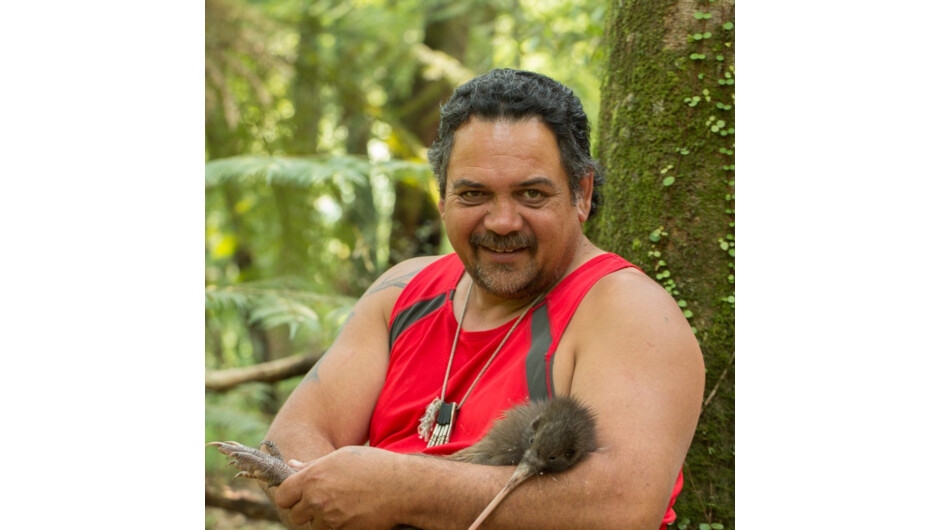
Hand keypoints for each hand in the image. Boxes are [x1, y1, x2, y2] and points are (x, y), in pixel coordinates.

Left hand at [274, 445, 404, 528]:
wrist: (402, 487)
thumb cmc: (373, 466)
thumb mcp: (341, 457)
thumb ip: (312, 465)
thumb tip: (292, 465)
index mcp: (313, 478)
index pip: (282, 496)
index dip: (289, 495)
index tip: (299, 494)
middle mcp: (317, 500)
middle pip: (295, 515)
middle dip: (306, 509)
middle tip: (323, 500)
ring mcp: (330, 518)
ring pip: (314, 526)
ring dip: (322, 519)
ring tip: (342, 504)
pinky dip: (338, 525)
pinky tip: (352, 512)